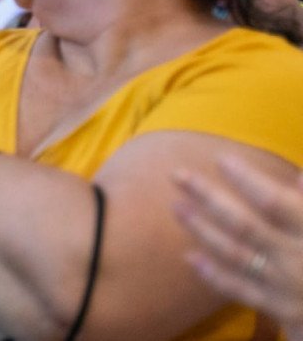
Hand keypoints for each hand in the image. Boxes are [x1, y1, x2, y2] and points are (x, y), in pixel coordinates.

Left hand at [173, 155, 302, 337]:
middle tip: (177, 175)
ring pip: (236, 254)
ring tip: (176, 206)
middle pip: (244, 224)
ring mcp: (285, 285)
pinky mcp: (280, 309)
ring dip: (203, 230)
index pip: (275, 202)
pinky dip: (214, 275)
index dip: (248, 180)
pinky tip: (189, 256)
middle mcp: (295, 258)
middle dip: (209, 198)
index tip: (221, 159)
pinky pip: (241, 291)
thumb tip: (301, 175)